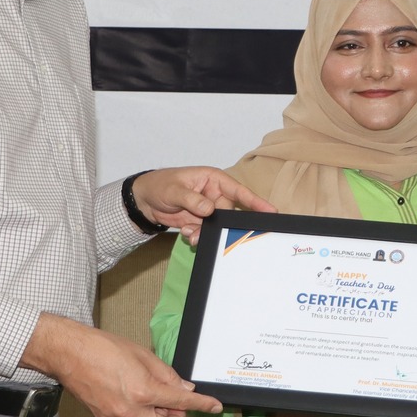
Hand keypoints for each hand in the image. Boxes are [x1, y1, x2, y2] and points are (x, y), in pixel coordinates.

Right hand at [21, 312, 219, 416]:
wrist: (68, 353)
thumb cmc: (102, 348)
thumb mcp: (142, 355)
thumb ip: (166, 375)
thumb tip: (183, 388)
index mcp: (142, 392)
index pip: (181, 403)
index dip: (201, 405)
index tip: (214, 407)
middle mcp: (129, 411)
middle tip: (175, 402)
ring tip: (156, 397)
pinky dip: (142, 416)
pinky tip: (140, 398)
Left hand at [132, 167, 275, 245]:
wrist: (145, 200)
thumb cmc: (160, 185)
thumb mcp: (175, 190)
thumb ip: (192, 199)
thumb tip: (209, 209)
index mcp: (213, 180)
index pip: (239, 191)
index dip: (256, 201)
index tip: (272, 211)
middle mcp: (215, 195)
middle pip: (229, 213)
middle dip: (221, 225)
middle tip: (207, 231)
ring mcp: (209, 209)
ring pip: (218, 226)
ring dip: (206, 233)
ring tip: (190, 233)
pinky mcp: (201, 221)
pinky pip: (207, 232)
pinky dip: (198, 236)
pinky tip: (186, 233)